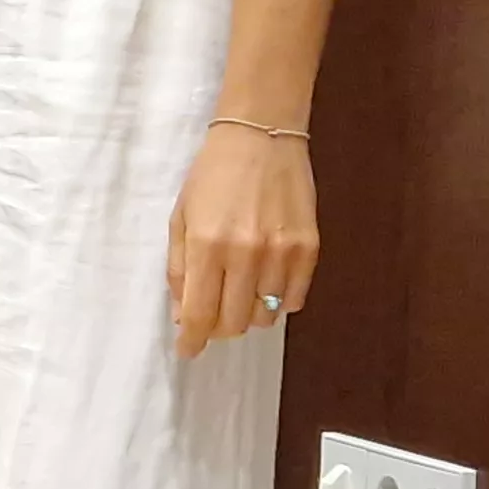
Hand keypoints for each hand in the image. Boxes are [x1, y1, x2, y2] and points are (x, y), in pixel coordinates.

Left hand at [169, 122, 317, 357]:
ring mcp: (281, 253)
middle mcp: (246, 253)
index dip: (193, 340)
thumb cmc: (213, 175)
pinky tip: (266, 279)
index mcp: (207, 244)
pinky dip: (277, 300)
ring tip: (240, 288)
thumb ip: (179, 269)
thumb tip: (183, 315)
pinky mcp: (309, 249)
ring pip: (265, 316)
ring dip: (248, 312)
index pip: (200, 313)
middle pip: (233, 323)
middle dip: (218, 327)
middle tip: (213, 314)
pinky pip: (294, 300)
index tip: (188, 350)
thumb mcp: (181, 217)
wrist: (261, 138)